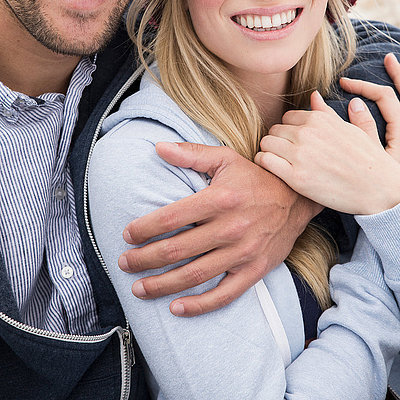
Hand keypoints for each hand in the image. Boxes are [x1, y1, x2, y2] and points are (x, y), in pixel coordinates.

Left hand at [120, 142, 319, 316]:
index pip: (171, 218)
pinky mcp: (254, 270)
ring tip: (139, 288)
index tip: (127, 234)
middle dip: (144, 259)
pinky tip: (175, 308)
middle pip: (176, 250)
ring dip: (161, 285)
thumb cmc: (255, 178)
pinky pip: (224, 294)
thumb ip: (191, 154)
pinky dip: (199, 305)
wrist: (297, 199)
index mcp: (219, 199)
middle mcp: (230, 227)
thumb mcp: (225, 158)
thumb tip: (158, 147)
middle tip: (124, 263)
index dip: (144, 228)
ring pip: (194, 275)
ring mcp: (243, 252)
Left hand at [255, 53, 399, 214]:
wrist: (377, 189)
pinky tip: (275, 170)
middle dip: (278, 141)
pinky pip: (264, 160)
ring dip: (270, 151)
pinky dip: (264, 163)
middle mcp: (307, 133)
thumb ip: (327, 112)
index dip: (290, 131)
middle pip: (274, 130)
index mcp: (319, 119)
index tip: (296, 143)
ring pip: (266, 143)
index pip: (287, 117)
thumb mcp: (349, 129)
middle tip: (288, 155)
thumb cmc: (366, 159)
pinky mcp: (295, 177)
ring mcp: (300, 155)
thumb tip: (313, 95)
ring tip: (280, 162)